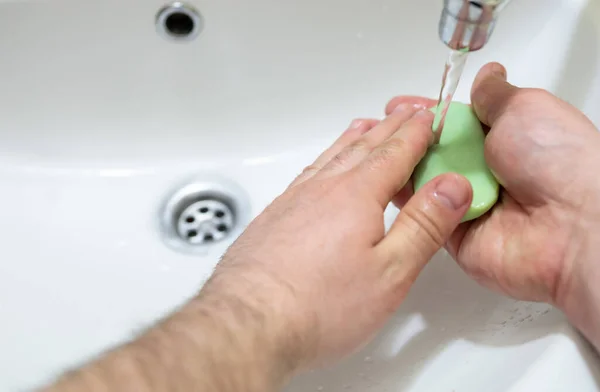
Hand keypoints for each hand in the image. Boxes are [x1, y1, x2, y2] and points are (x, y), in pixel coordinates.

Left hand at [202, 108, 471, 373]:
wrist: (248, 323)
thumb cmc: (317, 306)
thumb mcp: (389, 272)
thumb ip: (424, 226)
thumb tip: (453, 186)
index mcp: (356, 195)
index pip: (395, 152)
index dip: (416, 132)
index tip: (429, 116)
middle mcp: (322, 189)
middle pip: (363, 147)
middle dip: (390, 128)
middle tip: (406, 113)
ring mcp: (293, 201)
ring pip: (331, 157)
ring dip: (356, 139)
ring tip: (368, 127)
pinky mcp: (274, 217)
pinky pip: (308, 173)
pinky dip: (326, 159)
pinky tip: (324, 168)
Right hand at [387, 63, 599, 347]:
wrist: (571, 225)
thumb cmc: (557, 160)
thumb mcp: (525, 107)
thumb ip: (495, 95)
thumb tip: (487, 74)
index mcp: (503, 139)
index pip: (453, 123)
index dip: (426, 114)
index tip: (399, 108)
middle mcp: (485, 172)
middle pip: (432, 153)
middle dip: (405, 140)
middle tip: (381, 127)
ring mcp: (467, 204)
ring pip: (422, 182)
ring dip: (403, 167)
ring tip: (379, 150)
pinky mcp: (453, 235)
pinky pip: (421, 214)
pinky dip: (409, 199)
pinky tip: (390, 181)